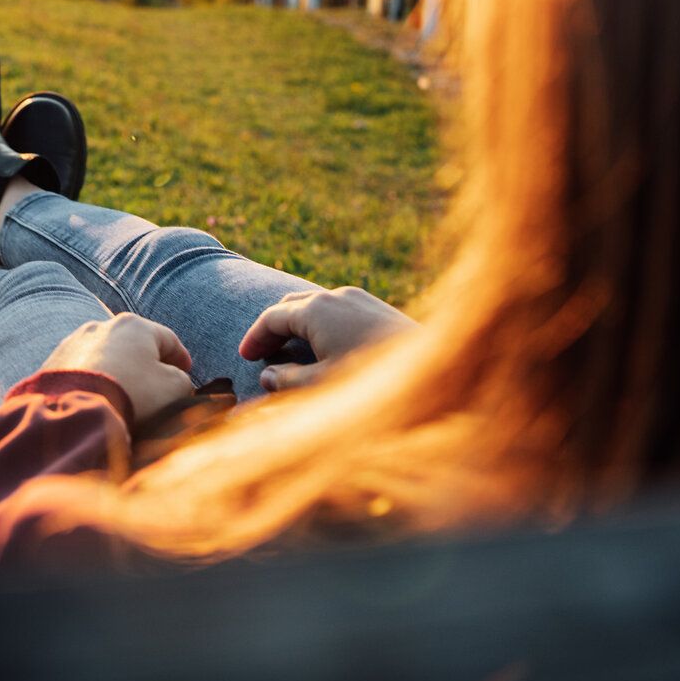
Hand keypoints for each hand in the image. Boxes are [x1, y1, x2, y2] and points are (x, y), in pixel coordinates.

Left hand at [38, 313, 193, 428]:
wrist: (74, 413)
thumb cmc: (132, 395)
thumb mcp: (174, 389)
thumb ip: (182, 380)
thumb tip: (176, 381)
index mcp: (135, 325)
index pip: (167, 339)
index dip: (180, 357)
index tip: (186, 371)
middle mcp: (101, 326)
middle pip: (133, 345)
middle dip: (146, 364)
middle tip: (156, 385)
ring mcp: (72, 343)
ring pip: (104, 357)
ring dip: (117, 371)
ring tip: (123, 395)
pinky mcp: (52, 364)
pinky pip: (81, 372)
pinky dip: (93, 382)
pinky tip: (97, 399)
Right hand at [239, 285, 417, 391]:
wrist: (435, 369)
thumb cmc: (374, 381)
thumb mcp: (322, 385)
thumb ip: (289, 380)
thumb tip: (268, 376)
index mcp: (314, 310)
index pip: (272, 317)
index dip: (255, 337)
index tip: (244, 357)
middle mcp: (334, 295)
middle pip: (292, 305)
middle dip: (274, 328)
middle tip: (262, 353)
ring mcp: (359, 298)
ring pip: (316, 306)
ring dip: (298, 326)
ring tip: (291, 352)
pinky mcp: (377, 307)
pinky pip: (338, 310)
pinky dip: (321, 325)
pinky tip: (326, 348)